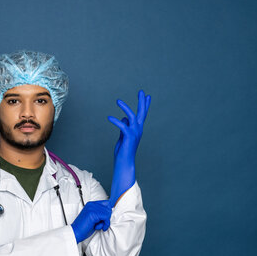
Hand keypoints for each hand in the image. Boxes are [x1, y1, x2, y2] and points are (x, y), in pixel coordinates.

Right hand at [71, 200, 111, 242]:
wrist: (75, 232)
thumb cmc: (84, 227)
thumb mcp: (94, 218)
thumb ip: (100, 213)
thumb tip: (110, 212)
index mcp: (91, 204)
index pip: (107, 203)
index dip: (108, 212)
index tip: (105, 219)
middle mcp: (91, 204)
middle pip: (108, 208)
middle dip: (107, 218)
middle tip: (101, 224)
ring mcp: (91, 208)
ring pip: (108, 212)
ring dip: (106, 222)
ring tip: (98, 226)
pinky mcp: (92, 213)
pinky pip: (106, 217)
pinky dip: (105, 224)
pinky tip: (98, 227)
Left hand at [108, 90, 150, 206]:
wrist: (124, 163)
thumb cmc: (123, 152)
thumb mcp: (123, 137)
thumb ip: (124, 127)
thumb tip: (124, 119)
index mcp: (137, 130)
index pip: (142, 115)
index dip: (144, 105)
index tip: (147, 96)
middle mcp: (138, 130)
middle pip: (141, 113)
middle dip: (142, 102)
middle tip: (141, 91)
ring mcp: (134, 134)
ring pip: (132, 117)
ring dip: (125, 108)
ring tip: (118, 101)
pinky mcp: (128, 138)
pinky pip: (122, 126)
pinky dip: (116, 121)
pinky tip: (109, 118)